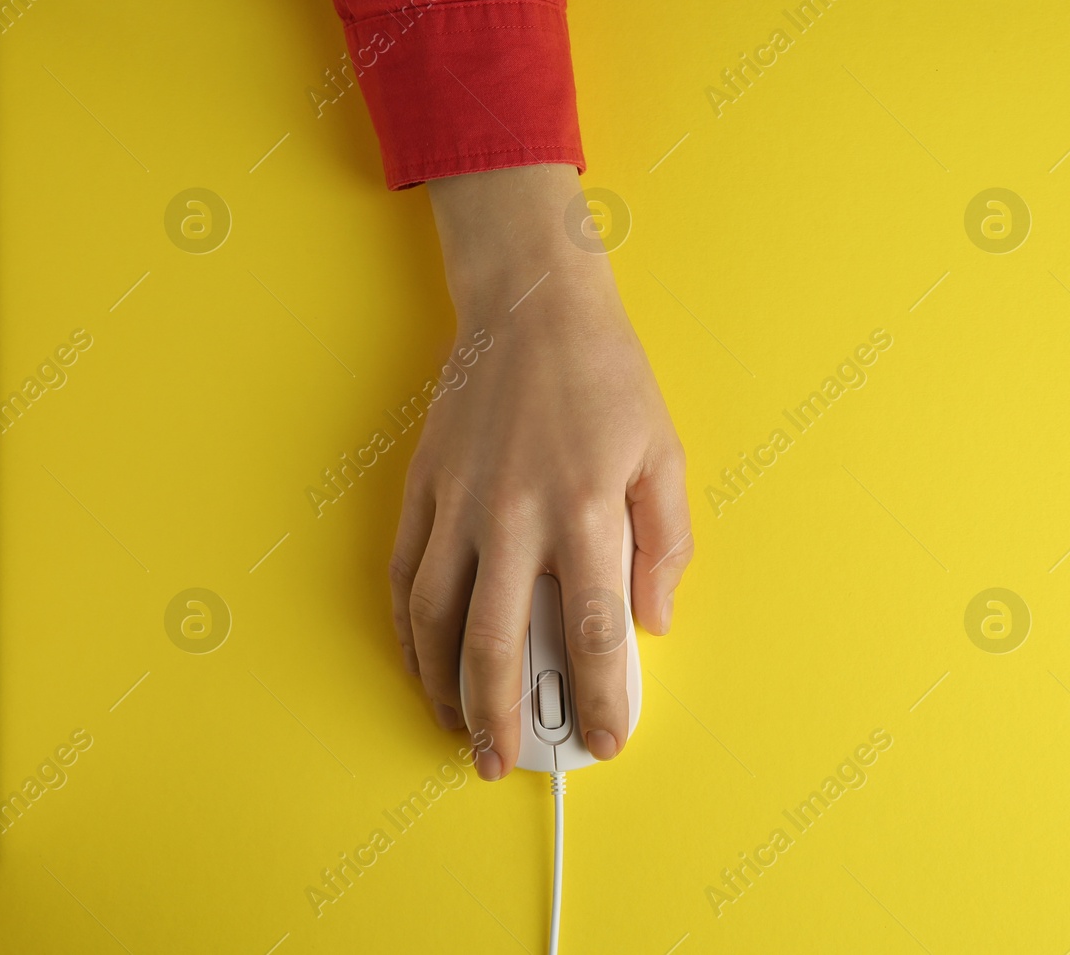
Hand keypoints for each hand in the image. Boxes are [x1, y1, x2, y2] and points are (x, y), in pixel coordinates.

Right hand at [388, 163, 691, 778]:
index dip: (602, 697)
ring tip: (457, 728)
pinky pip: (403, 575)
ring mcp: (459, 504)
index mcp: (588, 511)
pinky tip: (419, 662)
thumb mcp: (666, 455)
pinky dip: (406, 631)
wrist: (533, 307)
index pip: (595, 631)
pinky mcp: (423, 488)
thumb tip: (652, 623)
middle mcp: (516, 516)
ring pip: (434, 619)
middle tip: (508, 762)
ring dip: (442, 687)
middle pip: (498, 645)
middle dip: (504, 717)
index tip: (606, 738)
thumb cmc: (608, 380)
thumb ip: (666, 545)